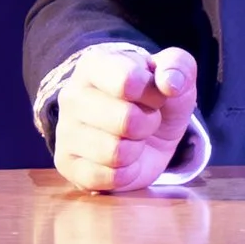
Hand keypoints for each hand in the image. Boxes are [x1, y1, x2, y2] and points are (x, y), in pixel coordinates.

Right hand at [52, 42, 199, 193]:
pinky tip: (122, 160)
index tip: (153, 95)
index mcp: (93, 65)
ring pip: (116, 152)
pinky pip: (108, 178)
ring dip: (136, 150)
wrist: (144, 133)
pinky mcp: (67, 165)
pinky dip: (126, 173)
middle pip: (126, 120)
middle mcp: (71, 95)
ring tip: (131, 138)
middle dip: (148, 124)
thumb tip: (169, 83)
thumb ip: (179, 66)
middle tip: (144, 120)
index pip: (129, 81)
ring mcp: (65, 132)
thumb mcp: (176, 75)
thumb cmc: (154, 99)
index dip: (154, 95)